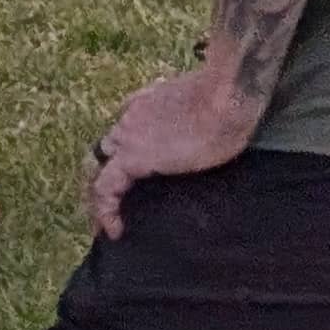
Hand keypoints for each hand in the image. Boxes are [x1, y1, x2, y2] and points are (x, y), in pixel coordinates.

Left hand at [83, 60, 258, 238]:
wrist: (226, 98)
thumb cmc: (228, 102)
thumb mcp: (202, 106)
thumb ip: (190, 116)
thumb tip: (202, 133)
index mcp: (144, 103)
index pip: (124, 130)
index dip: (123, 155)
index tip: (131, 181)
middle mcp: (130, 116)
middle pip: (106, 149)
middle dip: (103, 176)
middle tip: (110, 207)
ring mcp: (128, 134)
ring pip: (100, 167)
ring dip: (101, 195)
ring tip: (107, 224)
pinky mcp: (134, 157)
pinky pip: (106, 186)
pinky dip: (106, 209)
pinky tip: (115, 231)